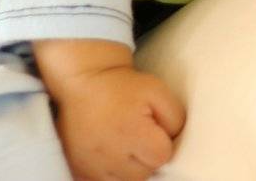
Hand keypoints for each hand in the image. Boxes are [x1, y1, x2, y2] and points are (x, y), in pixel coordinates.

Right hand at [45, 55, 184, 180]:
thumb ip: (175, 120)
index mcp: (130, 133)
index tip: (153, 129)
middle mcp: (109, 155)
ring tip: (124, 144)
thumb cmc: (122, 86)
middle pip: (144, 173)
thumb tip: (175, 142)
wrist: (85, 83)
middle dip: (146, 157)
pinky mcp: (80, 172)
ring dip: (130, 168)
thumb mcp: (158, 91)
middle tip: (138, 135)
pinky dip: (112, 173)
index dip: (163, 142)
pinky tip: (112, 155)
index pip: (162, 156)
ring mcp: (91, 167)